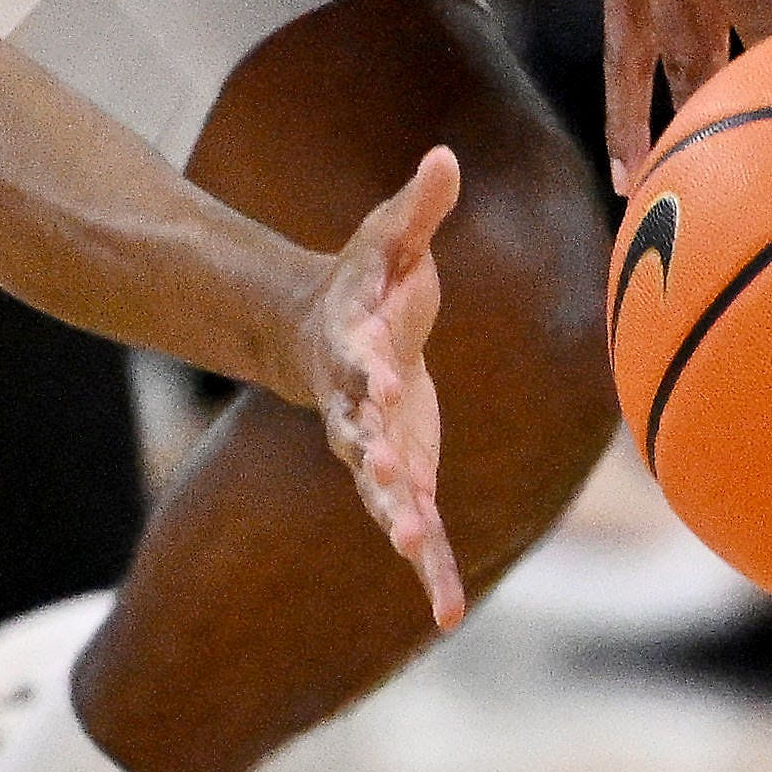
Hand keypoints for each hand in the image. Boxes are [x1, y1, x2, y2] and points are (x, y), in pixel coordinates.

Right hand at [296, 148, 463, 629]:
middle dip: (376, 462)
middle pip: (362, 436)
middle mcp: (356, 406)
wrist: (324, 334)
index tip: (383, 379)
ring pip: (384, 493)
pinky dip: (433, 571)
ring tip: (416, 552)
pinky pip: (416, 528)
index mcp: (355, 345)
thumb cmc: (369, 280)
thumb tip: (445, 156)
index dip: (370, 367)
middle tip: (389, 489)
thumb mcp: (391, 238)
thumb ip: (420, 207)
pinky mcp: (398, 475)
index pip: (360, 356)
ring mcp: (373, 447)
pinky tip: (446, 615)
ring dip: (400, 521)